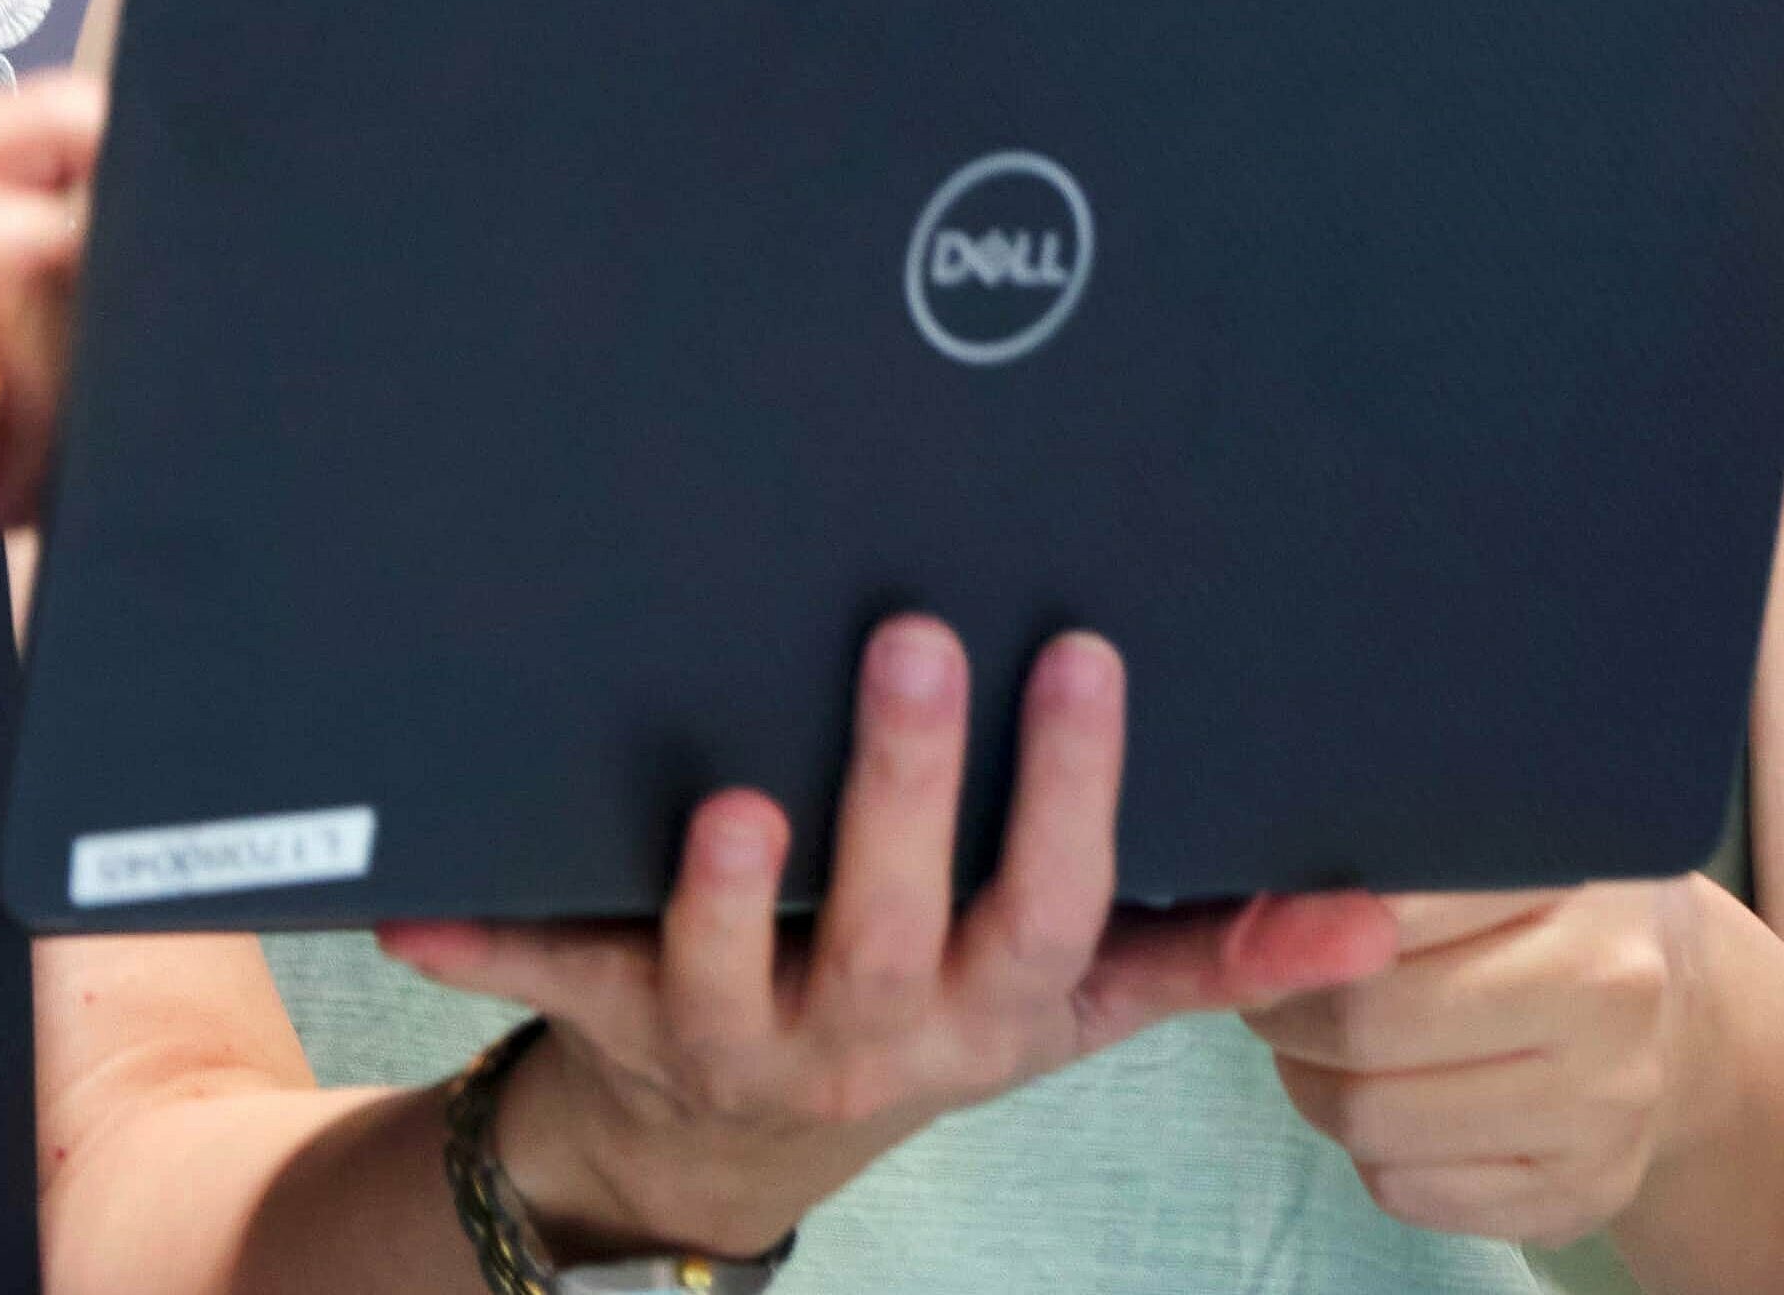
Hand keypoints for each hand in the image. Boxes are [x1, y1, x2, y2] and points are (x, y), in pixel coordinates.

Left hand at [380, 617, 1403, 1254]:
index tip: (1082, 657)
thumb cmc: (923, 1010)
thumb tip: (1365, 911)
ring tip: (732, 799)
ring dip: (724, 897)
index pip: (1050, 907)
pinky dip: (478, 937)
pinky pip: (535, 978)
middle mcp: (864, 1037)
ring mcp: (726, 1037)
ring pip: (722, 975)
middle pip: (891, 927)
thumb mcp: (1069, 1000)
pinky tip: (417, 892)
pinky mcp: (600, 1021)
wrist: (727, 1141)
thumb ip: (1206, 952)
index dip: (1071, 796)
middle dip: (908, 793)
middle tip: (917, 642)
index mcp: (986, 1012)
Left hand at [1244, 880, 1727, 1245]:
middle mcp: (1612, 991)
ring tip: (1323, 1043)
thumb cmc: (1544, 909)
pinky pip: (1405, 1190)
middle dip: (1286, 1009)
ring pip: (1374, 1119)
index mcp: (1579, 878)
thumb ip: (1387, 851)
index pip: (1383, 915)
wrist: (1679, 1011)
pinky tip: (1396, 1099)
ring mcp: (1607, 1103)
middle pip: (1366, 1023)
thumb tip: (1254, 910)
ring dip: (1314, 1084)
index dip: (1298, 925)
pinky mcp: (1584, 1191)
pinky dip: (1370, 1150)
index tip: (1273, 918)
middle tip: (1277, 987)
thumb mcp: (1494, 840)